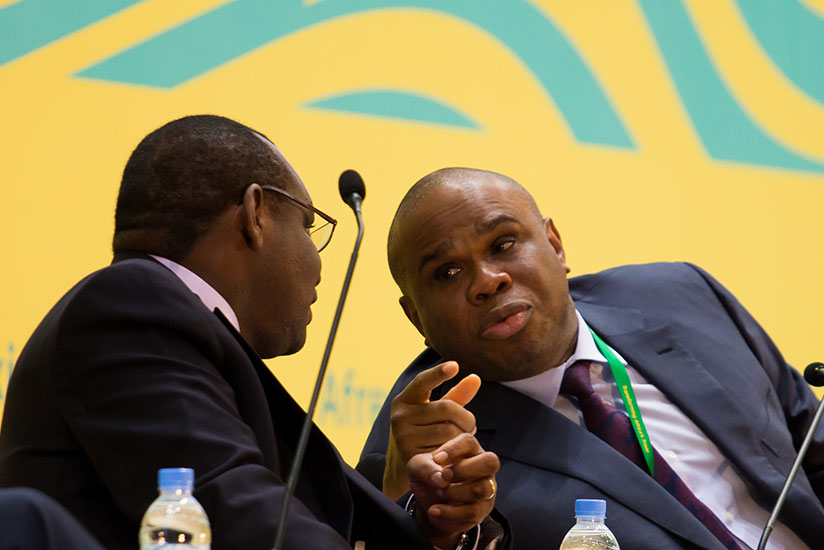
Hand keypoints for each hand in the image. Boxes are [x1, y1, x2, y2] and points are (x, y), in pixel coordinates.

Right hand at [383, 362, 480, 498]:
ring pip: (450, 432)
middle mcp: (400, 416)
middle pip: (447, 409)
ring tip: (461, 441)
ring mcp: (404, 438)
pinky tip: (460, 454)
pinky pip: (444, 452)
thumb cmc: (425, 431)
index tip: (455, 365)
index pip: (422, 382)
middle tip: (470, 426)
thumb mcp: (436, 412)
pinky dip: (453, 454)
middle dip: (466, 417)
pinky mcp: (411, 458)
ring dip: (463, 437)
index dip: (438, 373)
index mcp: (404, 400)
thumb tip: (475, 378)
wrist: (403, 466)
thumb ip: (456, 396)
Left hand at [407, 433, 499, 548]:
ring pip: (481, 489)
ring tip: (439, 493)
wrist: (431, 504)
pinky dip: (450, 512)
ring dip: (455, 493)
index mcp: (468, 451)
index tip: (437, 459)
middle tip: (444, 476)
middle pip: (489, 462)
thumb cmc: (430, 478)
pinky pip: (473, 511)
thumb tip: (440, 478)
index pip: (469, 442)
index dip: (454, 449)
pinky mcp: (482, 510)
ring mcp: (486, 489)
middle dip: (464, 470)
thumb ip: (424, 467)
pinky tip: (436, 510)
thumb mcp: (417, 468)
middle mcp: (482, 467)